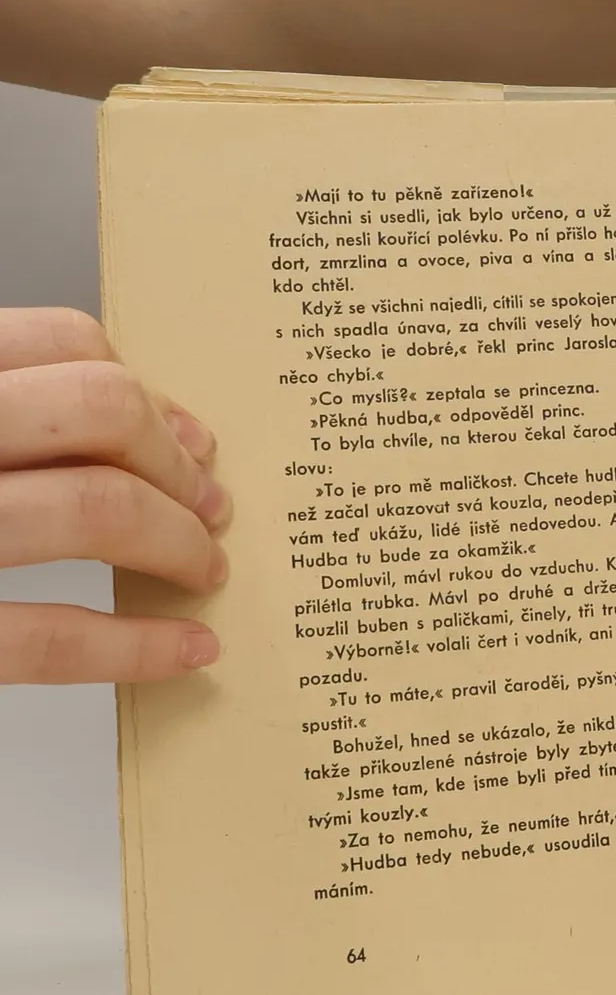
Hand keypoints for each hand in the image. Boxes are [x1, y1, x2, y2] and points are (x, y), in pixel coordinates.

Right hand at [0, 309, 227, 681]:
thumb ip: (21, 413)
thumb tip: (157, 428)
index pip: (64, 345)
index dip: (148, 396)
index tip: (194, 442)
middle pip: (99, 410)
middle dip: (178, 466)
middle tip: (214, 510)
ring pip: (94, 507)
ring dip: (178, 543)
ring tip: (206, 571)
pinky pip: (45, 637)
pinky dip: (134, 646)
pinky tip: (186, 649)